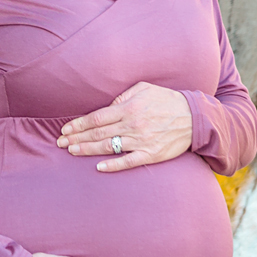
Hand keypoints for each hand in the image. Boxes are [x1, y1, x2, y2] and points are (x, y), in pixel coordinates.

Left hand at [56, 81, 192, 171]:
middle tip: (60, 143)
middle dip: (76, 138)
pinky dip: (113, 165)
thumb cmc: (167, 101)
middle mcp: (133, 125)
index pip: (96, 118)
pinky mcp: (151, 154)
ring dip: (88, 150)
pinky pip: (129, 162)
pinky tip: (98, 167)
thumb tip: (107, 105)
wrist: (195, 118)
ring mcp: (142, 141)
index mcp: (129, 108)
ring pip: (109, 147)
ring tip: (72, 151)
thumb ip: (123, 96)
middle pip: (98, 134)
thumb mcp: (145, 89)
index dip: (78, 125)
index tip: (65, 130)